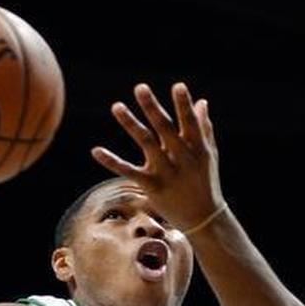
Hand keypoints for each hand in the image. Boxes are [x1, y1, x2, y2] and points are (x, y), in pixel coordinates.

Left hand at [92, 82, 223, 229]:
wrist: (203, 219)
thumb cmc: (206, 182)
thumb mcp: (209, 155)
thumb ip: (204, 128)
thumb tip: (201, 102)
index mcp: (197, 148)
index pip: (190, 122)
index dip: (184, 105)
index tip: (178, 86)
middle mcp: (181, 158)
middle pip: (164, 128)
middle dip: (152, 107)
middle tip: (140, 87)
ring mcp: (166, 172)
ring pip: (145, 143)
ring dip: (130, 124)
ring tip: (116, 106)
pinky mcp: (152, 186)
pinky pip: (128, 171)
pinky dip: (111, 161)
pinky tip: (95, 150)